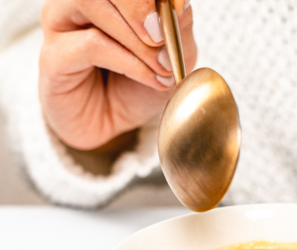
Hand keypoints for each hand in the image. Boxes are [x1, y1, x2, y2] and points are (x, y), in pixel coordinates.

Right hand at [39, 0, 196, 150]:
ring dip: (135, 37)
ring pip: (90, 3)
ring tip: (162, 65)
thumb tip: (180, 2)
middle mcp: (79, 1)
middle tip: (163, 36)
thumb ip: (177, 29)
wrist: (113, 126)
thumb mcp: (171, 59)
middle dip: (140, 5)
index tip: (177, 9)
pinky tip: (152, 78)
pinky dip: (129, 62)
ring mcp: (60, 23)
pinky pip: (91, 46)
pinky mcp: (52, 56)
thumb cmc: (137, 88)